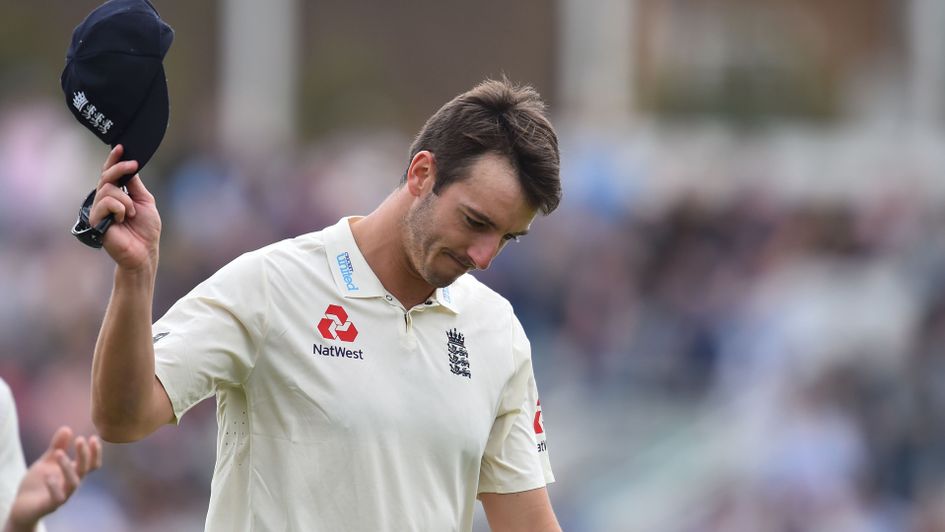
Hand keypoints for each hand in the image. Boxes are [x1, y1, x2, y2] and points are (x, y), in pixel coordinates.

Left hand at [4, 427, 102, 531]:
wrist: (22, 505)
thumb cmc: (38, 483)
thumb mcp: (47, 461)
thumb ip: (57, 446)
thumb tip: (67, 428)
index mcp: (73, 473)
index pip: (92, 464)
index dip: (95, 452)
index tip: (93, 437)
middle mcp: (71, 483)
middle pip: (84, 469)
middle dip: (84, 454)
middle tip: (80, 439)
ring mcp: (63, 495)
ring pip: (73, 482)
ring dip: (68, 467)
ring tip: (58, 453)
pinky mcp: (50, 505)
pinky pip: (58, 497)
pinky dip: (54, 486)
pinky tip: (48, 476)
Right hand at [90, 145, 161, 272]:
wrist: (144, 251)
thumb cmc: (146, 229)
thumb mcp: (145, 201)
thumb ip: (135, 185)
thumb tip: (130, 165)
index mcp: (118, 195)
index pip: (111, 173)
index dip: (114, 160)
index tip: (121, 147)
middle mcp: (105, 200)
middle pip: (107, 176)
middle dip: (120, 168)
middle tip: (133, 165)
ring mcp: (99, 210)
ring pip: (108, 189)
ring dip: (125, 200)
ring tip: (131, 214)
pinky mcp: (95, 220)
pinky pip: (106, 203)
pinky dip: (119, 209)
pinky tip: (122, 220)